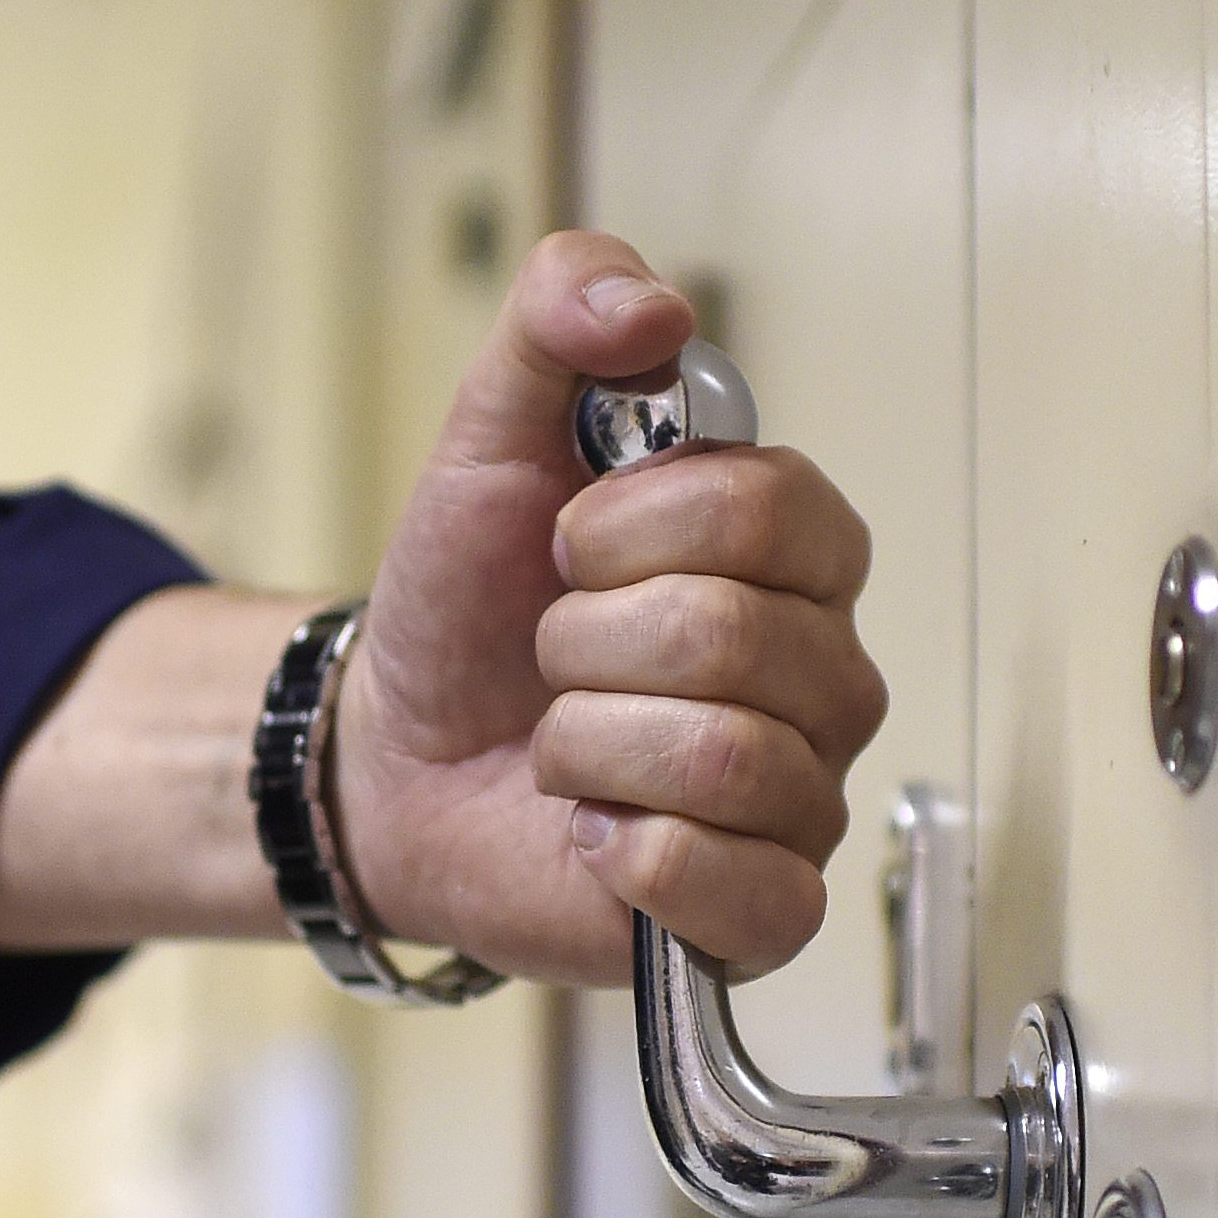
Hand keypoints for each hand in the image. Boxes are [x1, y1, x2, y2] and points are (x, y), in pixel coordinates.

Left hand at [333, 230, 887, 982]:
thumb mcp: (490, 432)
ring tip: (562, 745)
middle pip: (734, 635)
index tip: (565, 546)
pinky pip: (744, 886)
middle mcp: (824, 673)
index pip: (768, 507)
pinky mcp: (764, 912)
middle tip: (552, 657)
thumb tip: (646, 305)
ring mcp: (803, 796)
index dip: (632, 527)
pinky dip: (630, 854)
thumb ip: (561, 318)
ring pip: (727, 757)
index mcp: (793, 551)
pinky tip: (592, 834)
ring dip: (586, 744)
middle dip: (584, 642)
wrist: (392, 758)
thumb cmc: (470, 608)